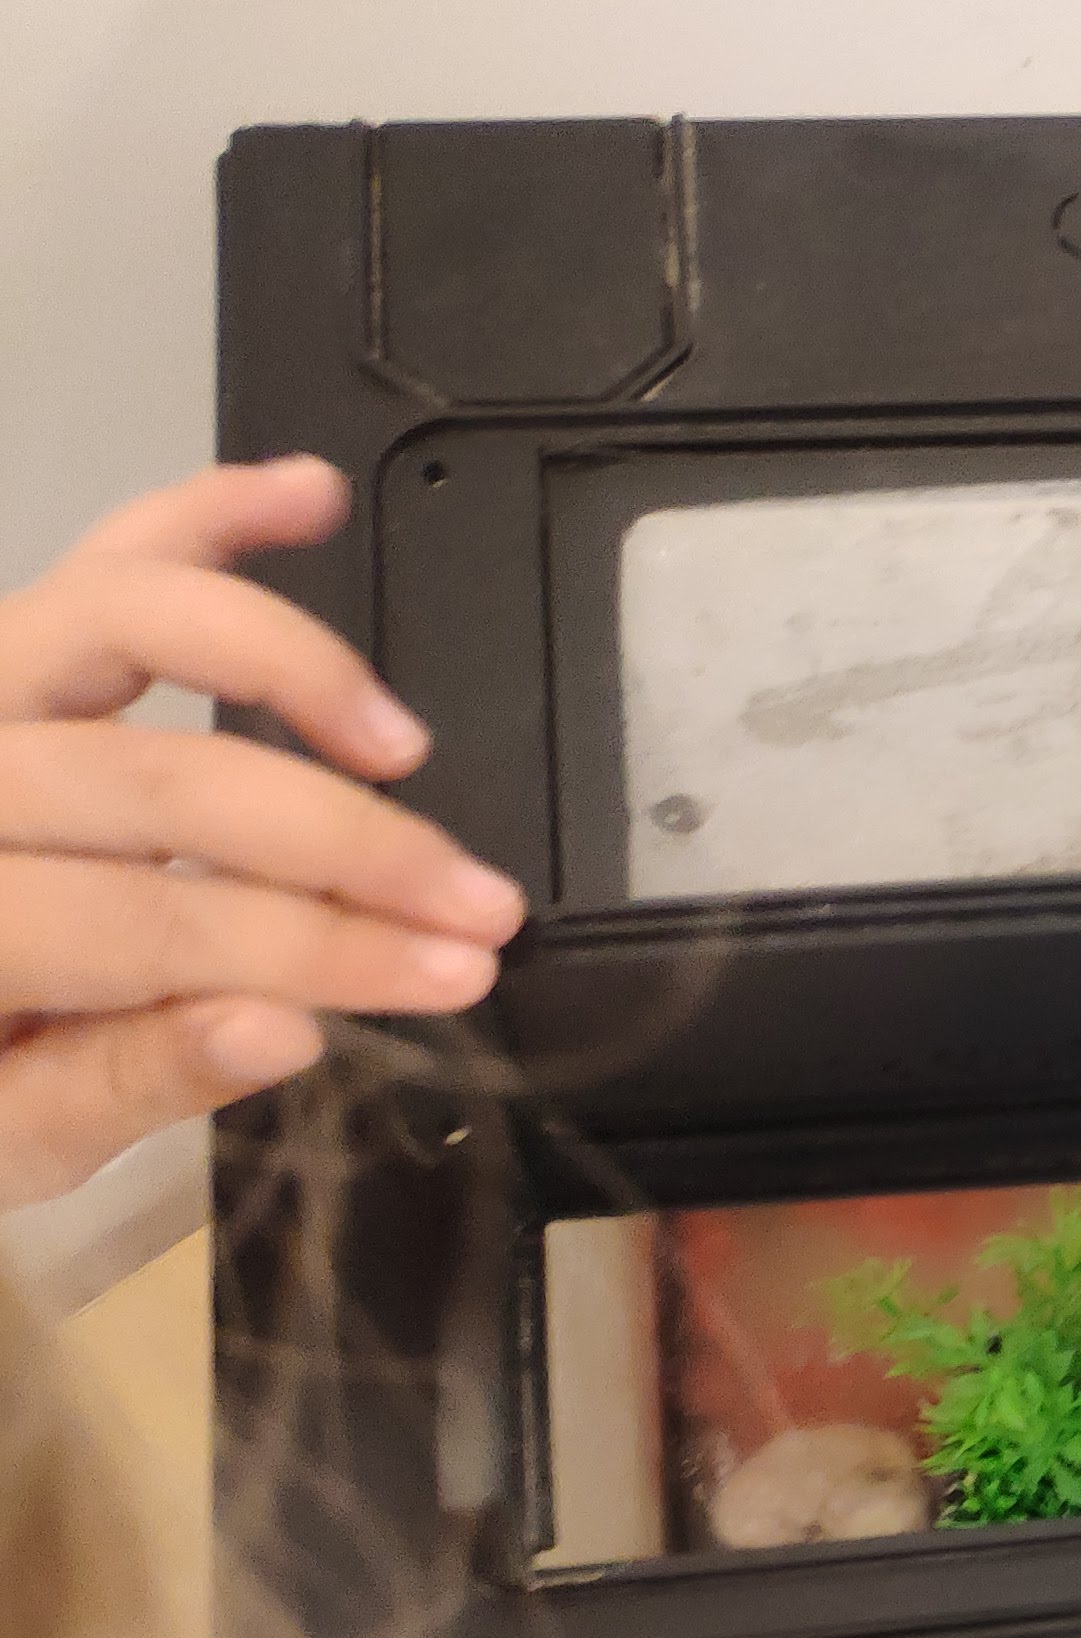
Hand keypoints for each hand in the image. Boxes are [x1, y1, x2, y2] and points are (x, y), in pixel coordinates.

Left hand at [0, 457, 525, 1204]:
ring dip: (287, 665)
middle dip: (348, 847)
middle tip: (477, 900)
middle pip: (162, 781)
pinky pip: (101, 558)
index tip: (451, 976)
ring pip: (123, 619)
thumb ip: (125, 1082)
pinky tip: (309, 496)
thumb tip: (282, 1029)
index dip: (317, 951)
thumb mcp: (5, 1141)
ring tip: (399, 745)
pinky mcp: (1, 652)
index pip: (150, 923)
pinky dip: (207, 515)